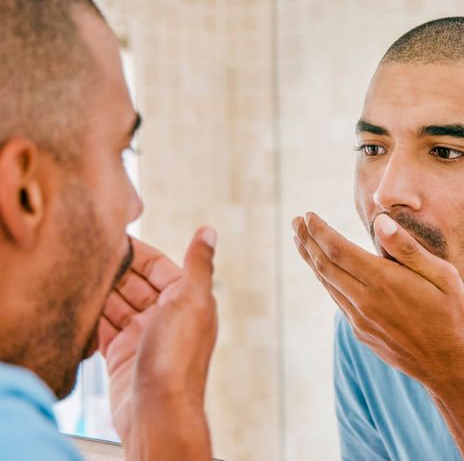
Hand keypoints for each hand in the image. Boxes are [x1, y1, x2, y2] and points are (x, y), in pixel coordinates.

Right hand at [98, 227, 217, 460]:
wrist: (158, 411)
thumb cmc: (179, 357)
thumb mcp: (192, 300)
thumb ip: (198, 264)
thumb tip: (208, 231)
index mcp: (188, 301)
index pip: (159, 267)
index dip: (137, 252)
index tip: (111, 236)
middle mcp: (166, 317)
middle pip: (134, 285)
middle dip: (113, 271)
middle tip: (86, 255)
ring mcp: (142, 336)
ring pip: (116, 305)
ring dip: (99, 292)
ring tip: (76, 275)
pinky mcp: (121, 355)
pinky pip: (102, 330)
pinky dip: (91, 318)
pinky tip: (78, 305)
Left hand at [292, 212, 463, 389]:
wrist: (450, 367)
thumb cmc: (452, 315)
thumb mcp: (442, 275)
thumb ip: (407, 248)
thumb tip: (379, 221)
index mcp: (383, 282)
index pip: (338, 250)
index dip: (320, 231)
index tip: (307, 215)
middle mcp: (365, 302)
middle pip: (325, 266)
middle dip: (308, 241)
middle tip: (295, 223)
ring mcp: (361, 321)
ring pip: (328, 285)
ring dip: (312, 261)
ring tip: (302, 242)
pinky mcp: (363, 334)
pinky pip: (339, 302)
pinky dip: (327, 282)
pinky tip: (327, 274)